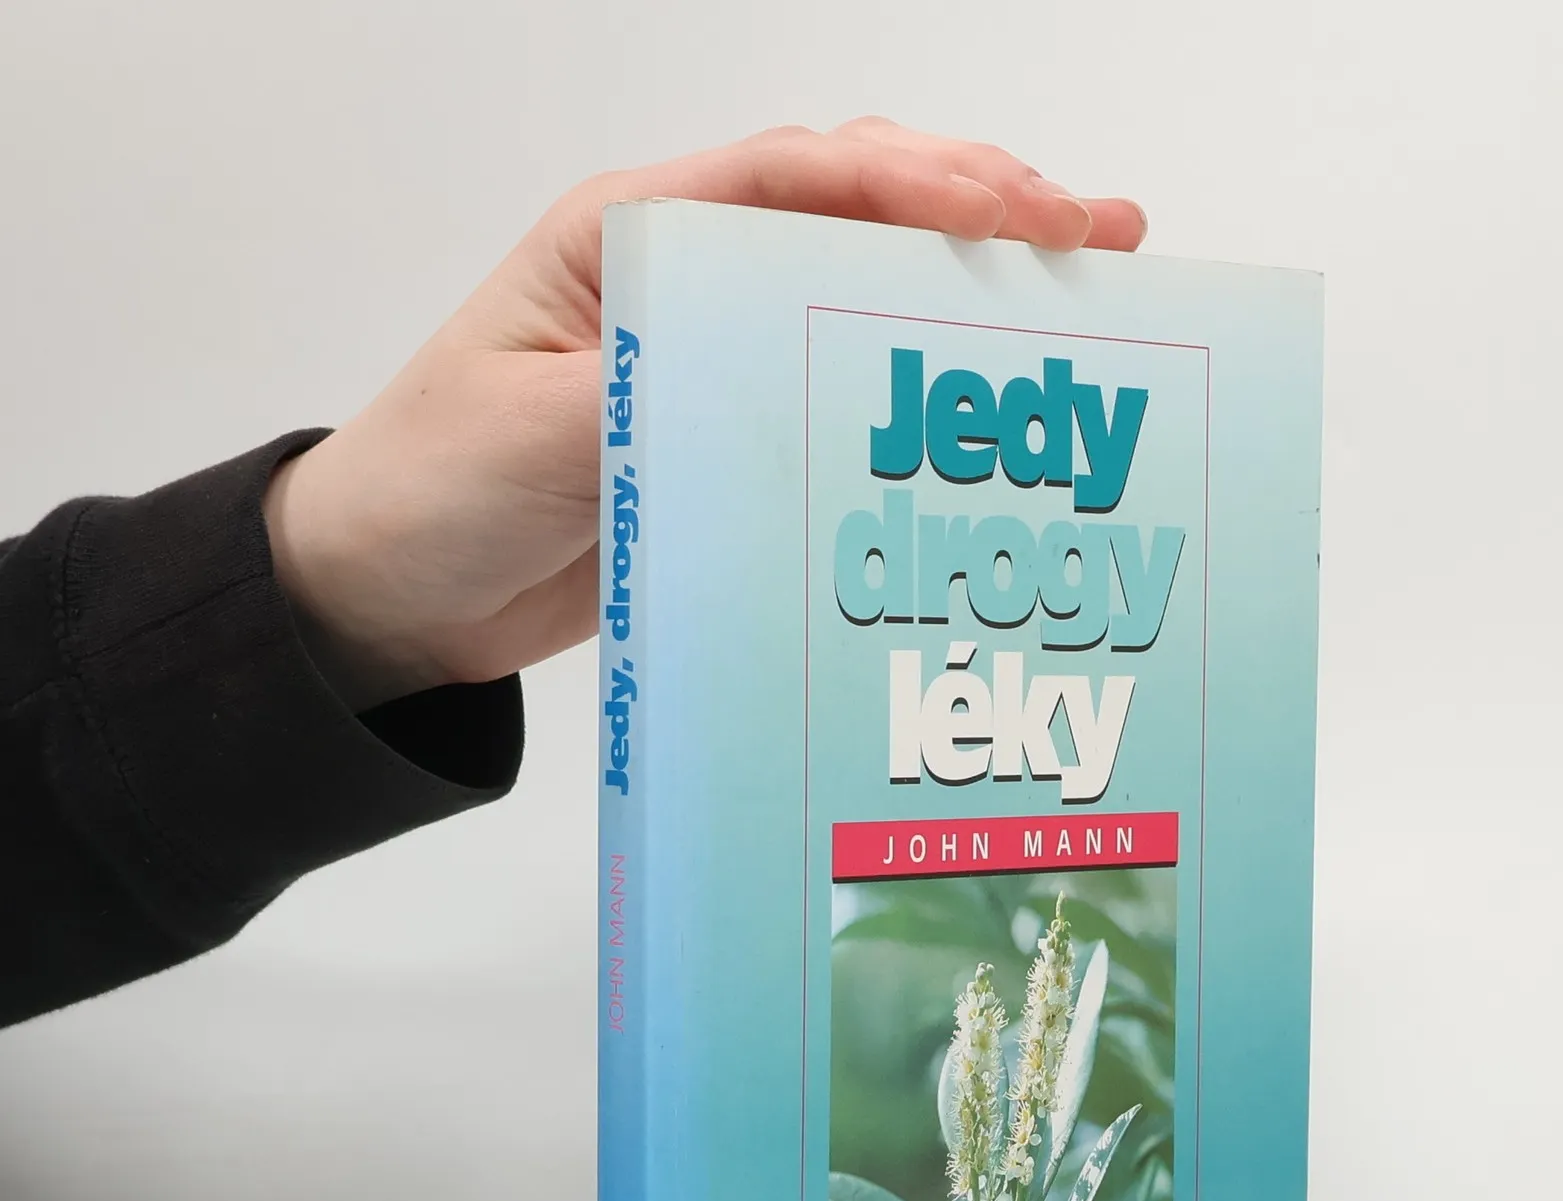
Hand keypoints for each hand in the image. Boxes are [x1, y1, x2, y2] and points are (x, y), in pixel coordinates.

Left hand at [264, 119, 1147, 709]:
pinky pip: (847, 382)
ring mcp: (717, 348)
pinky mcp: (735, 427)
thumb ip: (649, 396)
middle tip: (1100, 236)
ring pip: (868, 281)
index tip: (1013, 217)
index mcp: (630, 236)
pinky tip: (999, 393)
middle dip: (985, 208)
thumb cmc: (432, 491)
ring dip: (977, 277)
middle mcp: (688, 273)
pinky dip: (928, 377)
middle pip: (858, 205)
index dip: (915, 183)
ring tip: (1091, 278)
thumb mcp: (530, 438)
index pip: (796, 176)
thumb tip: (763, 380)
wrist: (393, 594)